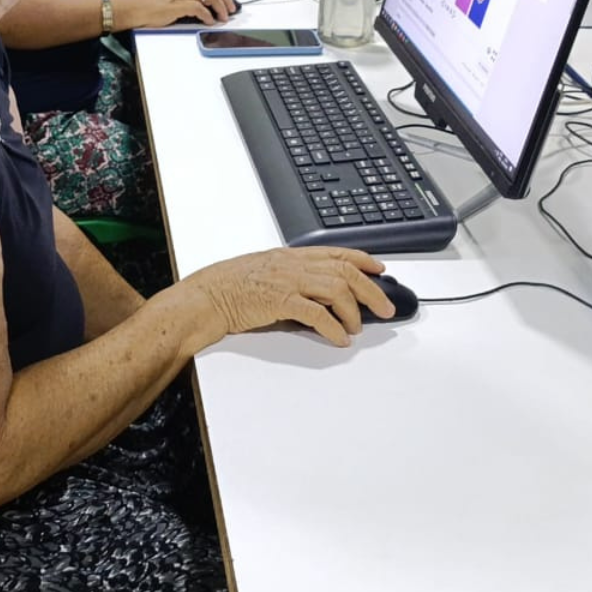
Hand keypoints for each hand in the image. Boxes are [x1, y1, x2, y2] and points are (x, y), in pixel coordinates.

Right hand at [181, 247, 390, 347]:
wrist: (206, 296)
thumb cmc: (229, 286)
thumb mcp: (266, 271)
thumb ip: (292, 276)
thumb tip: (316, 293)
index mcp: (290, 255)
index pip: (336, 252)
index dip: (363, 260)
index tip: (379, 269)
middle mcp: (293, 264)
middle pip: (345, 271)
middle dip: (371, 290)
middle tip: (385, 307)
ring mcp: (287, 281)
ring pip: (336, 289)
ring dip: (353, 311)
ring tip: (356, 328)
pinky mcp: (280, 302)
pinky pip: (317, 314)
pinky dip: (333, 328)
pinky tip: (339, 338)